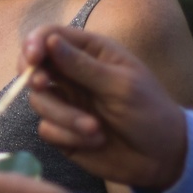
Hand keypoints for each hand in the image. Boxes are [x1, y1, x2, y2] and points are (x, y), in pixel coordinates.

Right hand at [21, 26, 188, 189]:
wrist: (161, 157)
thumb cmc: (149, 112)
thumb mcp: (120, 85)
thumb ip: (82, 65)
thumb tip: (49, 40)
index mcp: (91, 53)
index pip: (50, 35)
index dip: (34, 43)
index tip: (32, 59)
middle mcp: (73, 74)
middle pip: (34, 67)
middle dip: (35, 78)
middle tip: (43, 85)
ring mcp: (66, 102)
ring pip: (38, 101)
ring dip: (65, 117)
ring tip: (95, 129)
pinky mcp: (63, 130)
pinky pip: (47, 129)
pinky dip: (68, 136)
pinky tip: (95, 141)